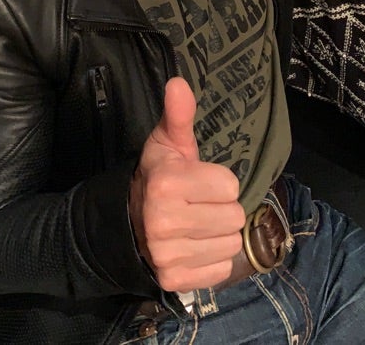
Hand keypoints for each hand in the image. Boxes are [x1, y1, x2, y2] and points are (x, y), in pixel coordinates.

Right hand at [129, 77, 244, 291]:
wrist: (130, 221)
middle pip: (234, 218)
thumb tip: (179, 82)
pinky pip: (220, 270)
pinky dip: (212, 260)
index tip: (197, 182)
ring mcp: (168, 256)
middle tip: (199, 205)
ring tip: (196, 226)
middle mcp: (164, 223)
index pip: (230, 187)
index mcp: (166, 184)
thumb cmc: (158, 178)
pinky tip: (193, 247)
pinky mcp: (175, 281)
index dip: (217, 183)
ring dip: (218, 235)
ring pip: (230, 245)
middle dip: (221, 209)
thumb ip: (179, 114)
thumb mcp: (168, 143)